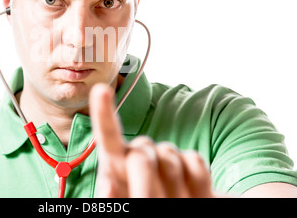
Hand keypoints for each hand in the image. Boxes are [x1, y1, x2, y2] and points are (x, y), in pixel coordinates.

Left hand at [89, 83, 214, 197]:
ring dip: (172, 185)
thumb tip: (109, 186)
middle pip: (140, 150)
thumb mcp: (126, 204)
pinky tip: (192, 195)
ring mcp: (167, 160)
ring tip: (172, 201)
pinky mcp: (193, 165)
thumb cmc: (146, 209)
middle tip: (147, 203)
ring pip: (169, 154)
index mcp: (115, 168)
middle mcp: (139, 158)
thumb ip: (115, 195)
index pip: (108, 137)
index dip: (104, 114)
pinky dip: (196, 183)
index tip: (101, 91)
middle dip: (145, 181)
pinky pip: (196, 162)